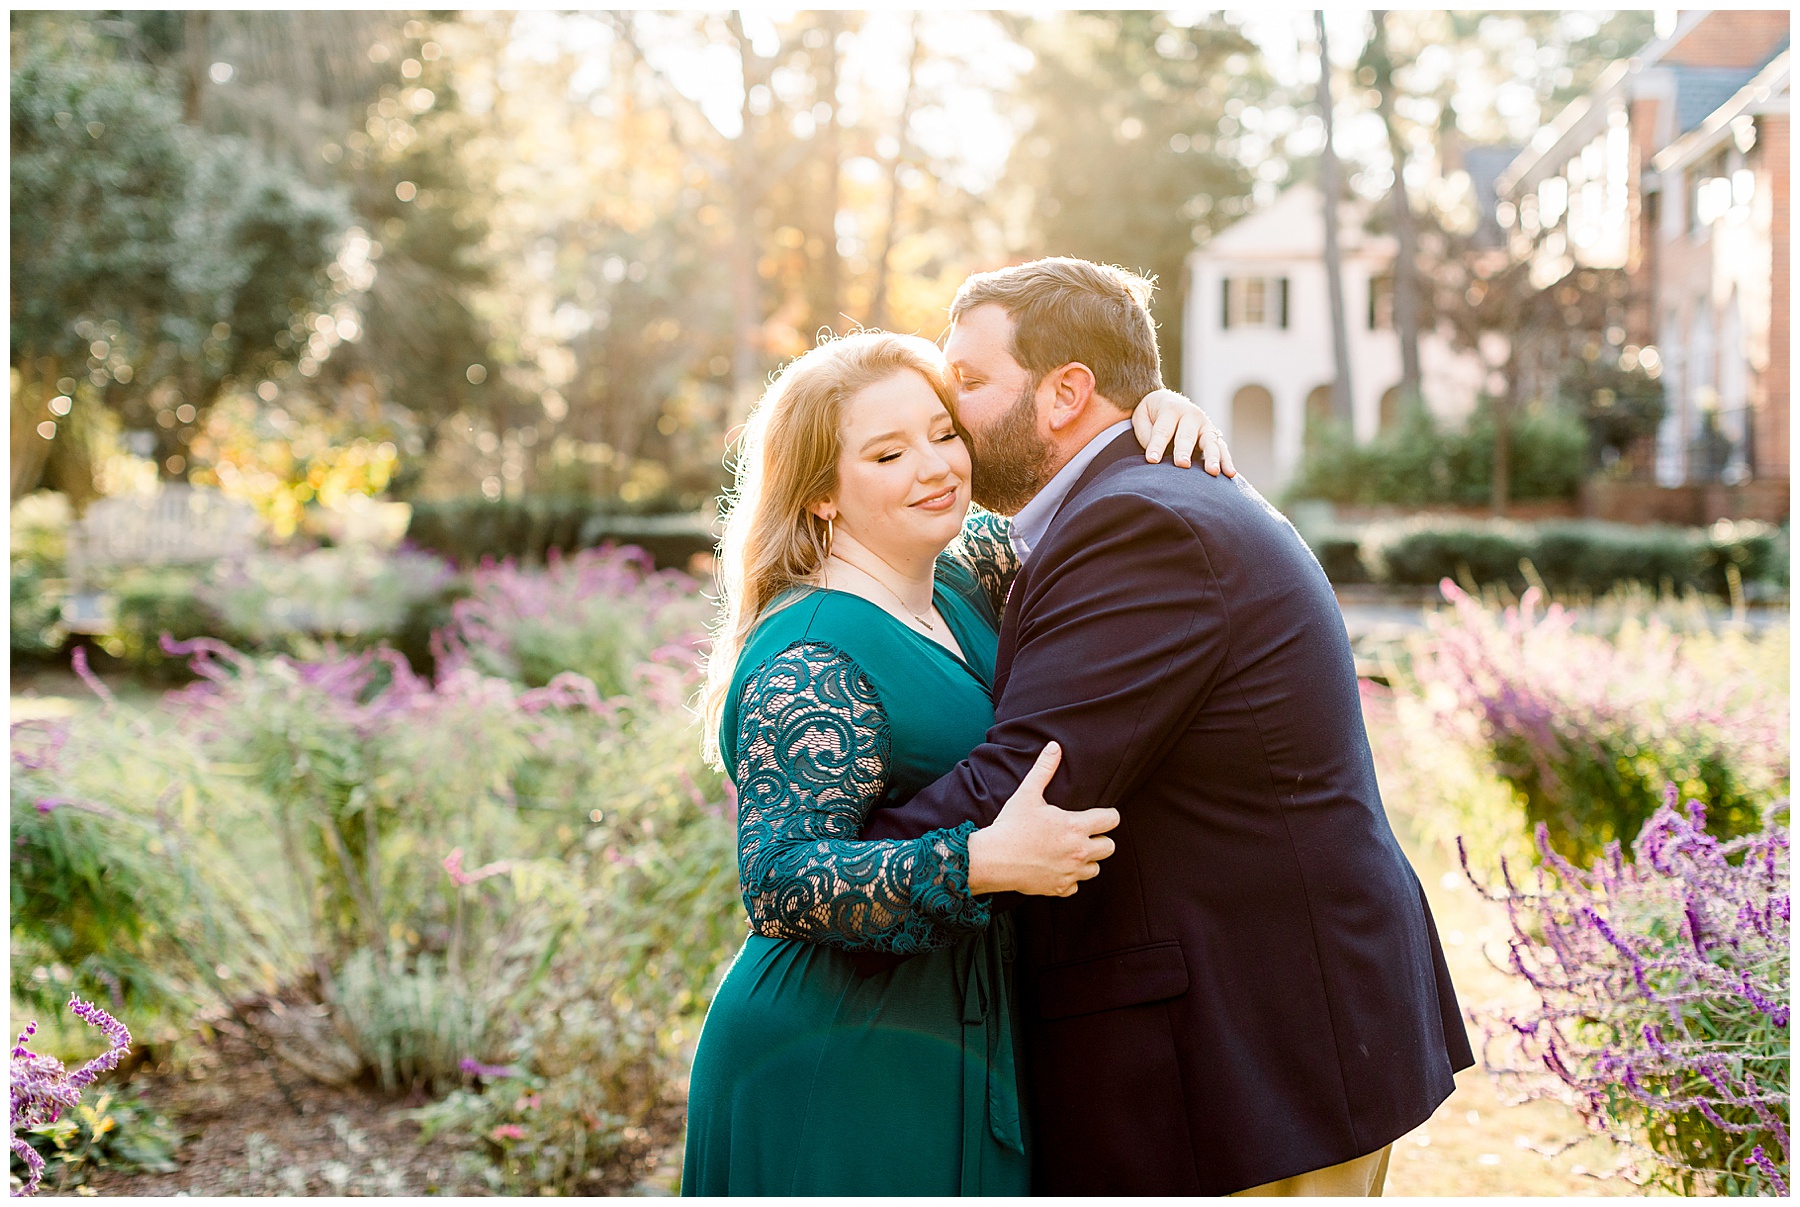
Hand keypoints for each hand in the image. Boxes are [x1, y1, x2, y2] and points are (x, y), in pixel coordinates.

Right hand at [966, 743, 1119, 896]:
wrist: (992, 860)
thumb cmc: (1010, 826)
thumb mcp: (1027, 793)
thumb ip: (1044, 769)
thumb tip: (1054, 747)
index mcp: (1076, 826)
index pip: (1111, 820)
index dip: (1108, 816)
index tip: (1100, 815)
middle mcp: (1079, 851)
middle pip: (1110, 847)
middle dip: (1100, 840)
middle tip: (1085, 834)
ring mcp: (1071, 872)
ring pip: (1095, 868)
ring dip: (1087, 861)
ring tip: (1071, 851)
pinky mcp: (1059, 889)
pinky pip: (1076, 886)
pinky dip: (1069, 879)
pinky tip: (1056, 868)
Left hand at [1131, 388, 1236, 476]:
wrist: (1168, 402)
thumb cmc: (1152, 415)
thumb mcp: (1142, 417)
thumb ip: (1146, 434)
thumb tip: (1154, 454)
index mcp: (1171, 409)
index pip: (1163, 430)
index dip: (1157, 445)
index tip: (1152, 460)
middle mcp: (1191, 415)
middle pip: (1187, 435)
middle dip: (1184, 450)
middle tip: (1182, 464)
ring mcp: (1205, 426)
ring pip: (1210, 442)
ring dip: (1212, 457)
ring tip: (1213, 472)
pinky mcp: (1214, 436)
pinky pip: (1222, 449)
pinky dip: (1226, 461)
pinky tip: (1230, 474)